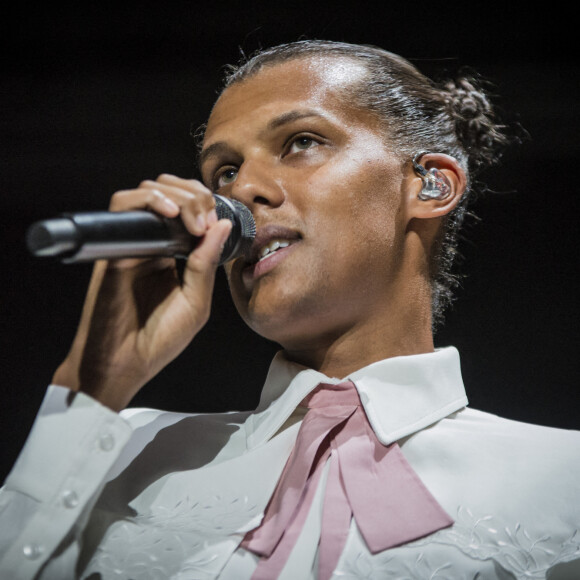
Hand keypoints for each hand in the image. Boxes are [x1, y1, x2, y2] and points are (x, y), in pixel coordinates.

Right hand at [52, 175, 231, 410]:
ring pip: (148, 192)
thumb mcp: (196, 302)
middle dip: (194, 195)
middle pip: (170, 192)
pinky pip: (123, 207)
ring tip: (192, 219)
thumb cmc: (159, 339)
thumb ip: (207, 263)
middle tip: (205, 218)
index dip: (205, 204)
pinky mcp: (112, 247)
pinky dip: (148, 200)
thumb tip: (222, 224)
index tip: (217, 222)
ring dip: (176, 195)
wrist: (124, 364)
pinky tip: (169, 213)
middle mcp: (152, 244)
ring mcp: (132, 244)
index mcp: (174, 255)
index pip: (188, 210)